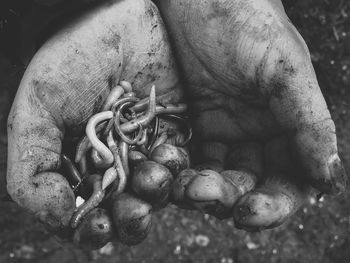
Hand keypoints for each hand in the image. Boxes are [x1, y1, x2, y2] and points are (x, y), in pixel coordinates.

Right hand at [6, 0, 181, 246]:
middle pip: (126, 208)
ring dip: (156, 195)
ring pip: (157, 191)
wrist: (113, 19)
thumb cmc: (70, 62)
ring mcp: (149, 150)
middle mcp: (117, 164)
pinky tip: (169, 158)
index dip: (91, 227)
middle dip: (129, 217)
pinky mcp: (178, 132)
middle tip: (133, 213)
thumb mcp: (37, 113)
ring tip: (154, 179)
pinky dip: (179, 169)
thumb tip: (60, 217)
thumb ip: (33, 170)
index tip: (95, 226)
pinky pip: (184, 162)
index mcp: (83, 166)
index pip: (89, 211)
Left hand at [155, 0, 346, 229]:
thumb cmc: (248, 22)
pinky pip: (189, 159)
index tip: (249, 213)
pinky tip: (169, 176)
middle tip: (207, 197)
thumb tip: (329, 177)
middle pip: (250, 186)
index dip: (273, 205)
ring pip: (216, 178)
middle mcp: (258, 135)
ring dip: (202, 191)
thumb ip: (309, 122)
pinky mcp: (194, 124)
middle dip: (230, 199)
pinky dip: (180, 173)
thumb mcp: (284, 69)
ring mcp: (224, 132)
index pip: (289, 181)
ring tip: (186, 188)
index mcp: (288, 126)